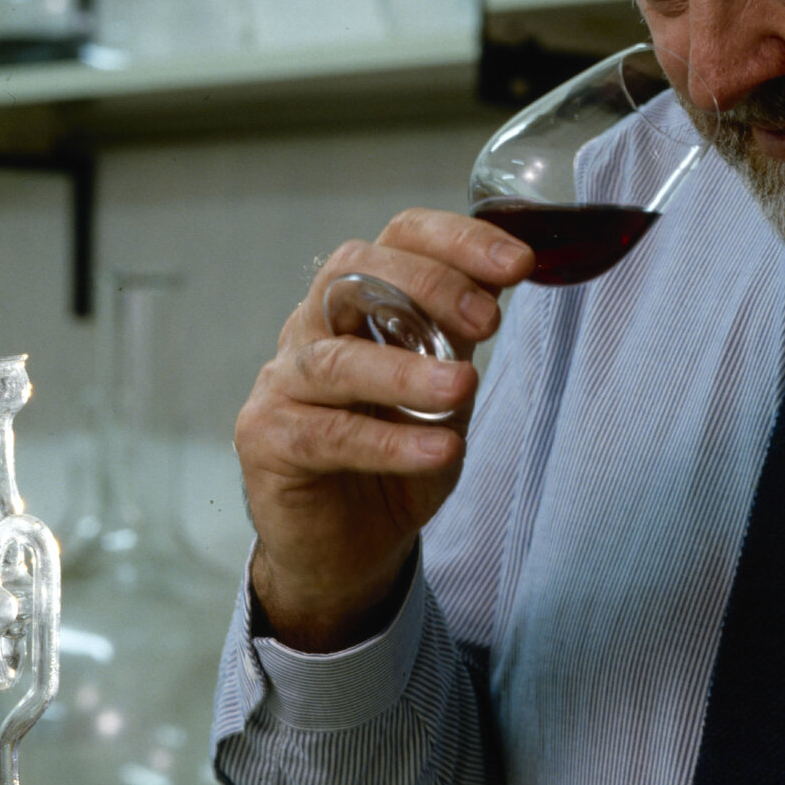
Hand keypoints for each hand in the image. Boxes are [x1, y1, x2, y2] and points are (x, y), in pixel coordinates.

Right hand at [235, 211, 534, 648]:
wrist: (351, 546)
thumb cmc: (398, 455)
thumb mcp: (446, 387)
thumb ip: (461, 333)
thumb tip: (510, 269)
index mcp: (360, 301)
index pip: (398, 238)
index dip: (456, 239)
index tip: (518, 262)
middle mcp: (314, 328)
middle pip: (353, 273)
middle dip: (427, 286)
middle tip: (489, 321)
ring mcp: (283, 381)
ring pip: (334, 359)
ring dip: (406, 371)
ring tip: (463, 387)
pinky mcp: (266, 439)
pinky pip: (326, 434)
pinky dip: (387, 442)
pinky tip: (438, 450)